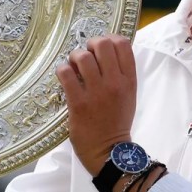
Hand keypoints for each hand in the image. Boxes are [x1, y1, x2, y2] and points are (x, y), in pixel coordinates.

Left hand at [55, 34, 137, 175]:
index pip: (122, 44)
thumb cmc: (117, 122)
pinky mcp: (78, 102)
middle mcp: (114, 83)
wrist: (109, 152)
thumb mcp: (128, 95)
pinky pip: (66, 73)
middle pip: (102, 44)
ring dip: (74, 57)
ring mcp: (96, 92)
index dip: (109, 38)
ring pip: (82, 56)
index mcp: (129, 80)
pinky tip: (65, 77)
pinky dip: (62, 70)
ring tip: (73, 67)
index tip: (101, 47)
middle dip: (90, 45)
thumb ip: (120, 74)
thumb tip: (105, 51)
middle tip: (86, 56)